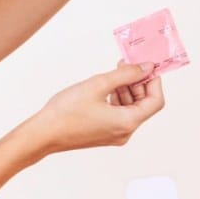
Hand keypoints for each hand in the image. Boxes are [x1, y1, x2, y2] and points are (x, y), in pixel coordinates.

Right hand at [27, 63, 163, 154]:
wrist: (43, 134)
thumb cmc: (66, 111)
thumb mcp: (98, 85)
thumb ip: (126, 74)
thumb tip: (147, 67)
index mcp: (128, 122)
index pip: (155, 101)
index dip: (154, 81)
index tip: (147, 66)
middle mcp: (126, 132)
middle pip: (144, 104)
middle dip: (138, 82)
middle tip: (127, 63)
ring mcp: (116, 135)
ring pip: (131, 108)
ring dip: (127, 88)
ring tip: (115, 72)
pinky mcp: (106, 134)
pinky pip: (120, 114)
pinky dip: (117, 98)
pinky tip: (107, 86)